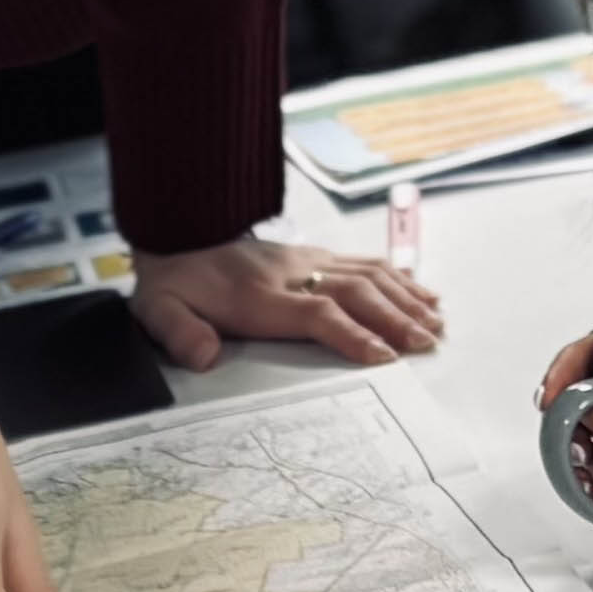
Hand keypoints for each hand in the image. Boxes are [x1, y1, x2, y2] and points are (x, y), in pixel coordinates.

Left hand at [126, 234, 442, 371]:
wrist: (175, 235)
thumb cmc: (174, 285)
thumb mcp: (157, 311)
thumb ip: (179, 332)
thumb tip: (203, 355)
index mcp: (258, 295)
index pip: (315, 312)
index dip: (351, 333)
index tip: (382, 356)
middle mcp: (290, 272)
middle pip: (353, 292)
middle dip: (394, 318)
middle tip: (426, 344)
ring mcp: (306, 259)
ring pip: (366, 273)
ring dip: (404, 299)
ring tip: (435, 323)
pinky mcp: (313, 253)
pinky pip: (363, 262)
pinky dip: (398, 277)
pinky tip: (422, 292)